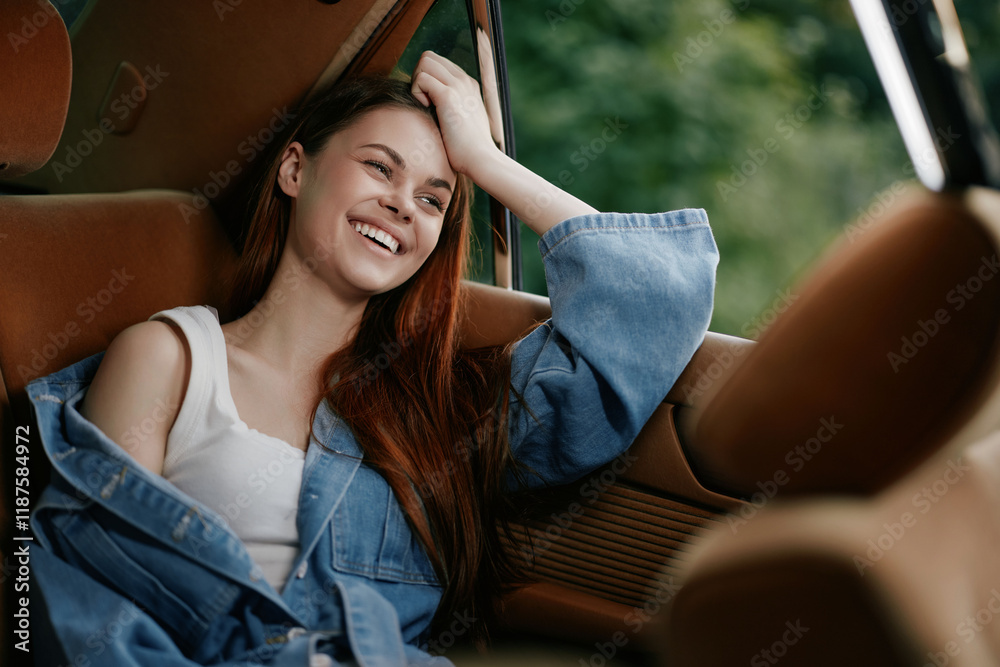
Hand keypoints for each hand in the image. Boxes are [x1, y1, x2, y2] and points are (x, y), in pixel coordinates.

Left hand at [411, 51, 498, 176]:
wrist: (481, 160)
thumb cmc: (469, 149)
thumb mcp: (462, 122)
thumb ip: (451, 109)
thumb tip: (432, 106)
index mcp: (468, 85)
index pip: (439, 63)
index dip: (426, 79)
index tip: (429, 102)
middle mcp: (464, 80)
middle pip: (429, 56)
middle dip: (419, 76)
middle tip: (423, 101)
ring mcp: (458, 85)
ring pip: (424, 61)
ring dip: (417, 82)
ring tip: (425, 105)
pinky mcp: (449, 96)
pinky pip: (421, 78)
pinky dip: (417, 92)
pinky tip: (426, 109)